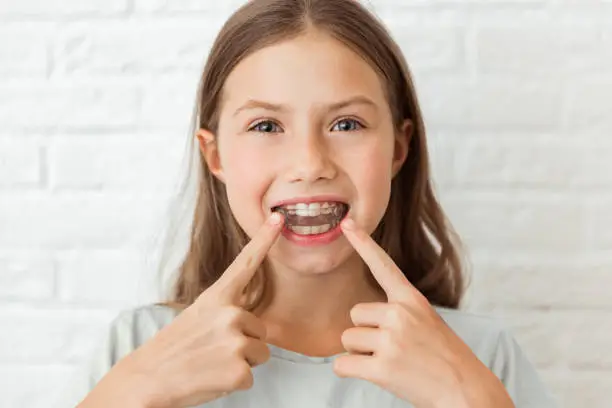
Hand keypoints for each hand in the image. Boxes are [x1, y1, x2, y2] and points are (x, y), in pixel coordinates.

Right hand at [84, 213, 283, 407]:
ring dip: (241, 363)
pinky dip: (233, 383)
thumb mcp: (197, 317)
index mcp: (216, 297)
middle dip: (244, 343)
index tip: (279, 218)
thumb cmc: (172, 350)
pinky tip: (211, 379)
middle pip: (261, 329)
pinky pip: (251, 376)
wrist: (146, 380)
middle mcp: (229, 314)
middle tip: (212, 351)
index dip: (264, 239)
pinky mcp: (239, 370)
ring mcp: (235, 341)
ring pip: (260, 353)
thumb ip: (225, 312)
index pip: (246, 263)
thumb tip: (248, 321)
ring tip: (211, 364)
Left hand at [333, 218, 513, 407]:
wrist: (468, 393)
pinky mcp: (382, 367)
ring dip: (361, 354)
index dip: (363, 243)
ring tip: (392, 363)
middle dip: (365, 333)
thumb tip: (361, 319)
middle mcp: (400, 314)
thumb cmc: (446, 360)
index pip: (383, 265)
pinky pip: (342, 364)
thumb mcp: (428, 323)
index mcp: (412, 300)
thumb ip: (399, 314)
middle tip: (393, 350)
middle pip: (354, 315)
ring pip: (348, 340)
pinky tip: (375, 375)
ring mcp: (391, 340)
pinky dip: (349, 372)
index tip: (347, 222)